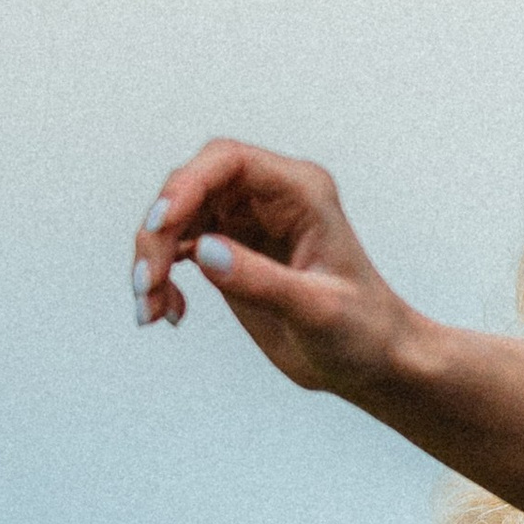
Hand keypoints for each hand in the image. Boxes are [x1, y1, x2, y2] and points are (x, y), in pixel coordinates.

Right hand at [132, 141, 409, 397]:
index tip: (161, 226)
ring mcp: (246, 222)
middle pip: (190, 186)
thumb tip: (204, 251)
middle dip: (159, 231)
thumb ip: (262, 281)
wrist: (374, 361)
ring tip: (151, 310)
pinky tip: (168, 313)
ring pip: (175, 218)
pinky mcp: (229, 252)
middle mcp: (270, 198)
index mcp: (301, 192)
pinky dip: (162, 277)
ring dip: (153, 259)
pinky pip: (178, 248)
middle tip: (148, 285)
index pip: (229, 162)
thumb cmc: (364, 331)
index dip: (185, 186)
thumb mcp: (317, 310)